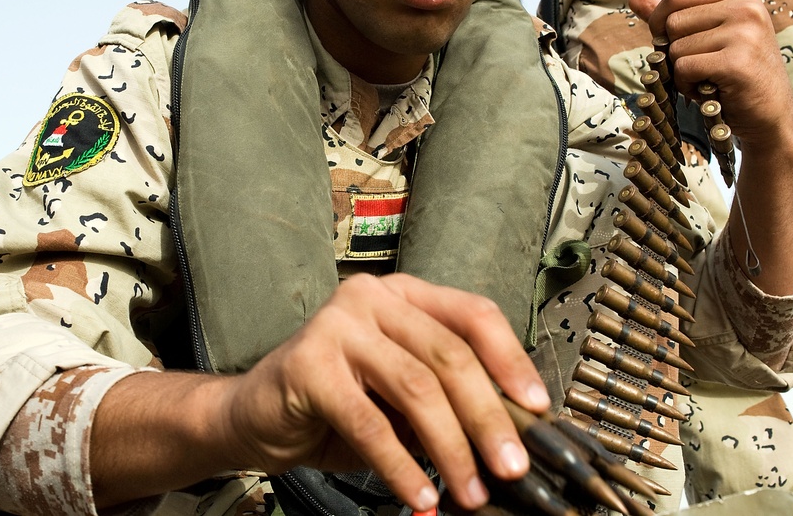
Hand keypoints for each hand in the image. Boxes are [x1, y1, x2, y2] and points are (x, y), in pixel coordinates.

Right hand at [225, 272, 550, 511]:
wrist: (254, 416)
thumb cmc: (336, 406)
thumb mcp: (401, 397)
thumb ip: (447, 400)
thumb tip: (511, 438)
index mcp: (404, 296)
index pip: (473, 314)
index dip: (511, 360)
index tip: (538, 407)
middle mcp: (372, 299)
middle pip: (449, 354)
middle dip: (488, 418)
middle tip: (512, 468)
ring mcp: (337, 325)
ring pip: (415, 386)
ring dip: (451, 448)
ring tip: (469, 492)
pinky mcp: (308, 364)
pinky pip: (369, 421)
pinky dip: (400, 465)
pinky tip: (419, 496)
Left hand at [628, 0, 792, 149]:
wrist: (769, 112)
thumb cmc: (734, 70)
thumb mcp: (707, 33)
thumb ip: (670, 14)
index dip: (661, 21)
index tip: (674, 41)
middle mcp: (746, 7)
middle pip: (673, 23)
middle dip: (675, 50)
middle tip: (702, 65)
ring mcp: (744, 33)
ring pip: (675, 48)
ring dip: (682, 71)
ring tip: (709, 77)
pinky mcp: (736, 62)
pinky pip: (684, 69)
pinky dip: (687, 85)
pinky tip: (709, 89)